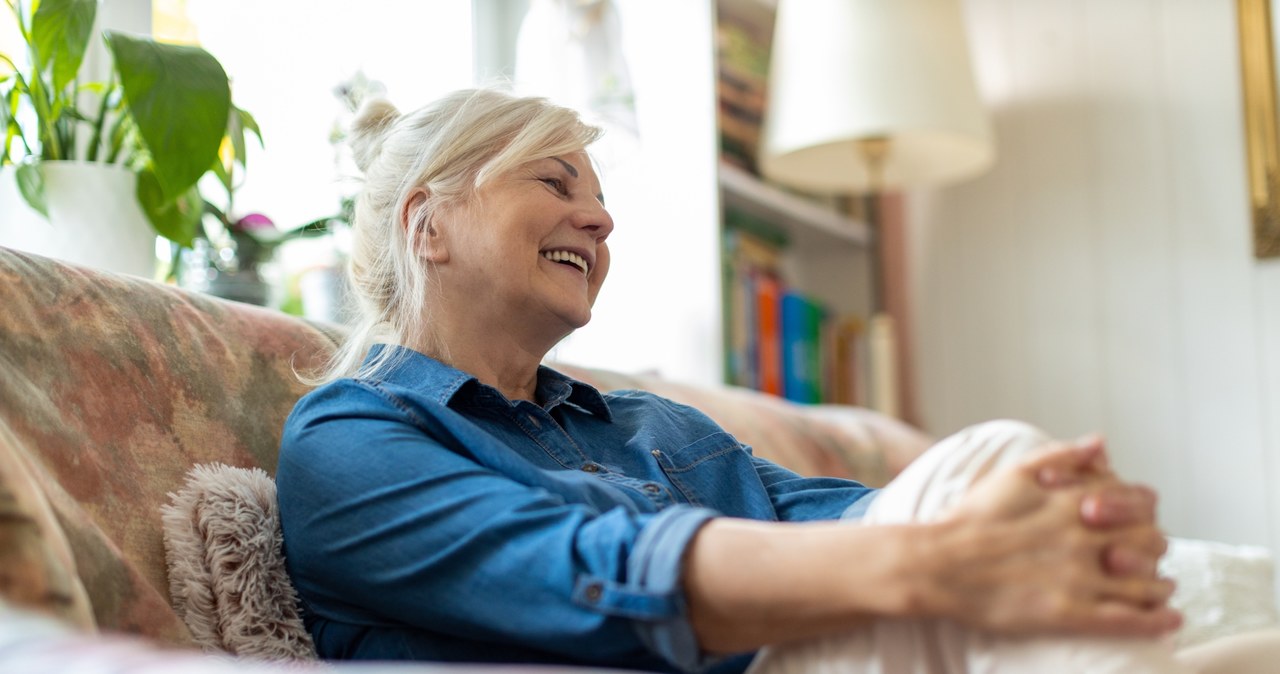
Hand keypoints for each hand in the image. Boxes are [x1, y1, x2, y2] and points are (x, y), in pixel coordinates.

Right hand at [922, 442, 1180, 637]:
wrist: (937, 563)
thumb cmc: (971, 517)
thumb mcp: (1014, 473)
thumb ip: (1061, 456)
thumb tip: (1101, 443)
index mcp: (1072, 502)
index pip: (1139, 503)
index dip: (1145, 513)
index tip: (1140, 521)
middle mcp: (1082, 537)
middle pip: (1150, 542)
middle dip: (1154, 549)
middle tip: (1149, 557)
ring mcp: (1078, 577)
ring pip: (1146, 583)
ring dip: (1160, 586)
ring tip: (1162, 590)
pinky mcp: (1068, 614)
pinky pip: (1129, 620)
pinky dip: (1157, 621)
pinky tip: (1169, 620)